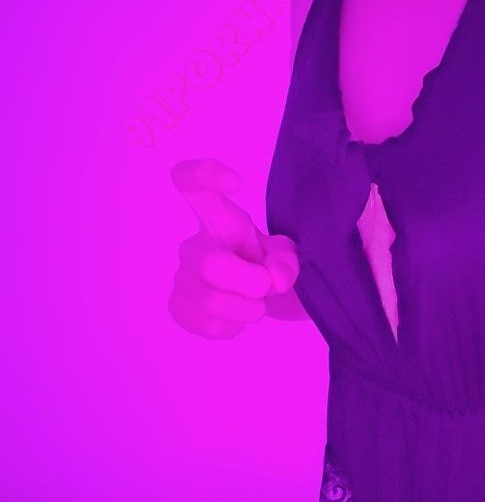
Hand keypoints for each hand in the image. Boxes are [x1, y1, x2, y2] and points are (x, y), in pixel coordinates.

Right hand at [169, 158, 299, 338]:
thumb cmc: (272, 264)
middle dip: (249, 283)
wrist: (265, 299)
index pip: (192, 185)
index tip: (237, 182)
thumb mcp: (289, 256)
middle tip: (267, 287)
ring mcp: (182, 277)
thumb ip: (287, 262)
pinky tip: (235, 317)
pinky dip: (230, 327)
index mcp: (220, 219)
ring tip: (256, 305)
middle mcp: (194, 244)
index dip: (205, 175)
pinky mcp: (179, 306)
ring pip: (209, 300)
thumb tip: (274, 278)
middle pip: (211, 264)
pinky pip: (203, 323)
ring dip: (246, 309)